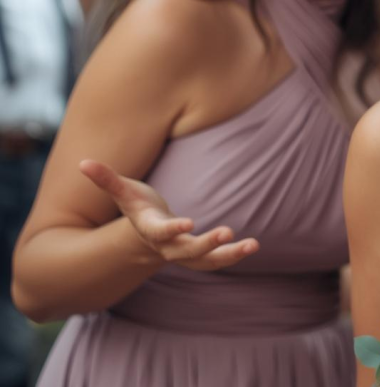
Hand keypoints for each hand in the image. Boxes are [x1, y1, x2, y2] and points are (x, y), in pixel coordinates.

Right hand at [80, 159, 259, 270]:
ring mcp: (186, 254)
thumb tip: (82, 162)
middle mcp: (168, 247)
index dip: (173, 229)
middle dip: (206, 244)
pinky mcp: (201, 255)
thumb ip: (107, 179)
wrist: (148, 234)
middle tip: (226, 232)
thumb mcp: (124, 192)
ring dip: (229, 255)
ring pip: (207, 262)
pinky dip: (235, 254)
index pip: (161, 233)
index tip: (189, 223)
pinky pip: (219, 260)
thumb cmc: (138, 207)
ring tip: (253, 244)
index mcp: (151, 230)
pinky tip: (253, 245)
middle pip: (188, 251)